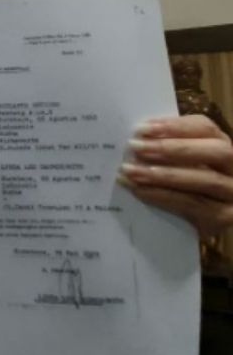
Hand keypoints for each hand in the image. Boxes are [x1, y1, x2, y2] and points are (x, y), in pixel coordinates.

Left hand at [119, 114, 232, 237]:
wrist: (198, 228)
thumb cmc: (184, 187)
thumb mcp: (180, 164)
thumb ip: (167, 149)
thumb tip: (137, 138)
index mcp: (222, 146)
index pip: (206, 128)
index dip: (175, 126)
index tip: (142, 128)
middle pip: (216, 151)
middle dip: (174, 147)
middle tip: (136, 147)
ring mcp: (232, 193)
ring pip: (205, 179)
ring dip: (164, 174)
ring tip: (131, 171)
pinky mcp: (224, 217)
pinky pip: (193, 204)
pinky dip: (162, 196)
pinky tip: (139, 190)